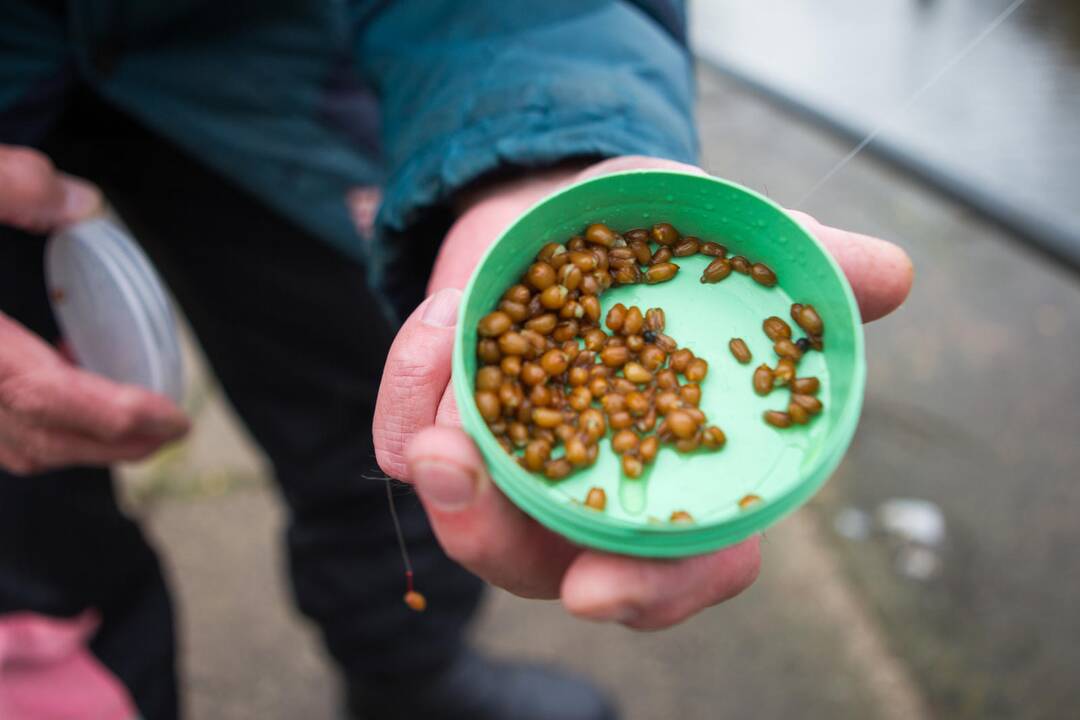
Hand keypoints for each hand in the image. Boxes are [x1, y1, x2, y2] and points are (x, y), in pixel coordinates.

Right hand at [0, 145, 188, 474]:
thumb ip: (4, 182)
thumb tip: (84, 202)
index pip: (41, 396)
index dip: (113, 415)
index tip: (173, 419)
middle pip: (33, 440)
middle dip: (110, 445)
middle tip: (168, 431)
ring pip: (5, 447)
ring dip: (73, 443)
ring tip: (129, 419)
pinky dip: (27, 426)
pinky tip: (53, 382)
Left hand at [373, 156, 912, 628]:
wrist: (563, 206)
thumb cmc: (659, 243)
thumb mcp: (731, 241)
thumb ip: (802, 264)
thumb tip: (890, 276)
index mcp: (676, 474)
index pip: (682, 565)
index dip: (652, 591)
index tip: (598, 589)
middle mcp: (588, 491)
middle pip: (545, 562)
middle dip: (500, 541)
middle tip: (464, 480)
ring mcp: (511, 465)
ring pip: (470, 517)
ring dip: (447, 483)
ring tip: (435, 434)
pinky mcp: (447, 421)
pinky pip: (411, 435)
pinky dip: (415, 389)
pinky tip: (441, 327)